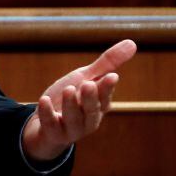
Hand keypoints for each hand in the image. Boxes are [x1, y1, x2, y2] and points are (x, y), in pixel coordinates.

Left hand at [21, 39, 136, 161]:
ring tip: (68, 89)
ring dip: (71, 105)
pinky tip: (44, 100)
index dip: (108, 88)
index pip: (105, 96)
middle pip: (92, 110)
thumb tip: (132, 42)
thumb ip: (107, 63)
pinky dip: (47, 113)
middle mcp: (88, 119)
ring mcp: (71, 128)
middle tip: (89, 84)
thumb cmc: (71, 97)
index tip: (111, 76)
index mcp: (99, 105)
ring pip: (74, 119)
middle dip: (91, 98)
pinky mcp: (53, 133)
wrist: (46, 123)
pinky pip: (51, 125)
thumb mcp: (87, 77)